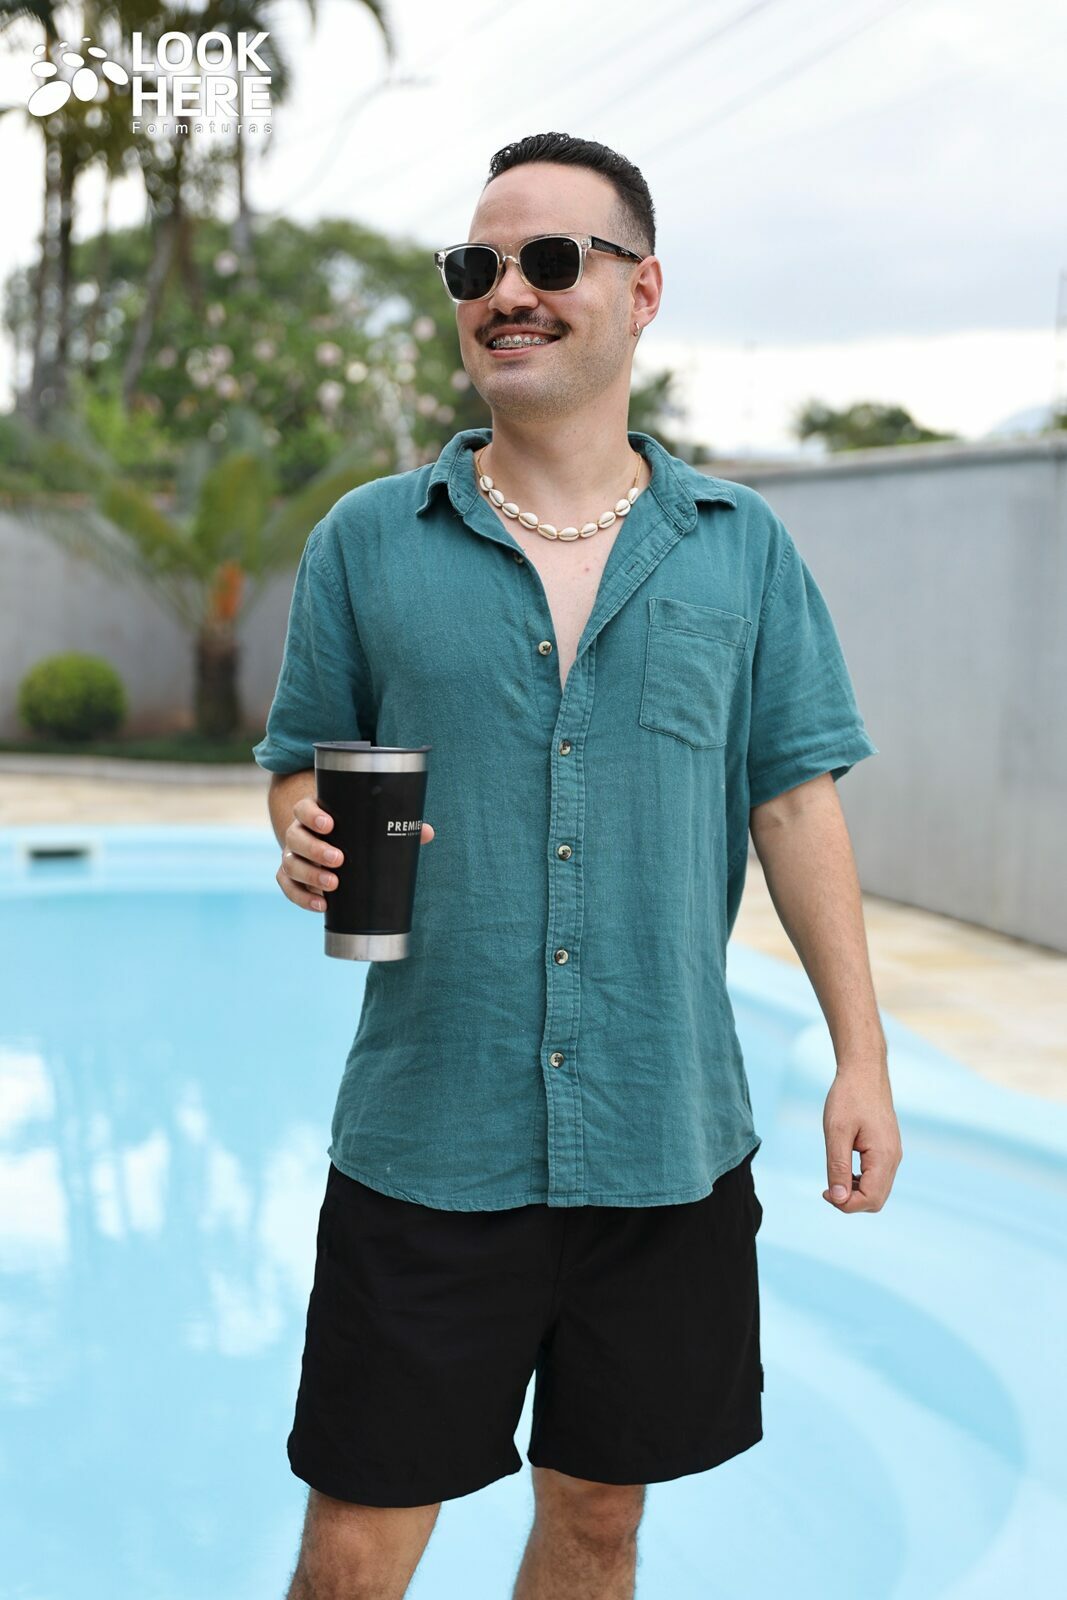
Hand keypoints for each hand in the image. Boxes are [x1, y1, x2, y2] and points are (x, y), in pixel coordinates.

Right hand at [277, 794, 434, 911]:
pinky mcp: (291, 876)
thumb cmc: (351, 830)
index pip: (304, 808)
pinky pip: (288, 887)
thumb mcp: (367, 824)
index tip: (330, 824)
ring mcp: (293, 855)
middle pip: (296, 837)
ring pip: (290, 863)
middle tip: (338, 859)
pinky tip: (322, 906)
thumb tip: (426, 832)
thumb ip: (395, 825)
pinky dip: (301, 898)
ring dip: (309, 875)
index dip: (312, 815)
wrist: (326, 842)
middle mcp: (298, 832)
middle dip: (315, 849)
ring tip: (333, 885)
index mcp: (314, 814)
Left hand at [822, 1065, 902, 1211]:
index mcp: (883, 1156)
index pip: (870, 1200)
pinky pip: (877, 1177)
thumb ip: (838, 1167)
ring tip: (834, 1177)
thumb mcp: (836, 1132)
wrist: (864, 1071)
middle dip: (851, 1201)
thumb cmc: (848, 1097)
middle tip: (827, 1187)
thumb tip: (838, 1198)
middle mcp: (893, 1159)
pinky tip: (844, 1170)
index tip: (825, 1191)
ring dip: (855, 1192)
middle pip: (876, 1200)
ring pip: (878, 1190)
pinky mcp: (887, 1148)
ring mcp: (892, 1154)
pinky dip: (861, 1181)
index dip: (846, 1204)